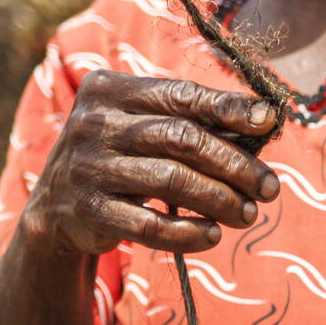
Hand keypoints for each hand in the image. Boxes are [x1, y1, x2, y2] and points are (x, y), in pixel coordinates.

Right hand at [19, 72, 281, 257]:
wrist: (55, 205)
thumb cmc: (118, 156)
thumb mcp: (140, 125)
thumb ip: (189, 120)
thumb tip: (261, 124)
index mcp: (109, 89)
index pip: (179, 95)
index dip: (227, 108)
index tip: (268, 123)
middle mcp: (94, 123)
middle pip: (181, 139)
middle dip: (235, 164)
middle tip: (270, 187)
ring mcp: (88, 167)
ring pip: (171, 181)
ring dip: (220, 200)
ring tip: (248, 213)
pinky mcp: (89, 211)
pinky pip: (150, 226)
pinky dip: (189, 233)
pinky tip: (213, 235)